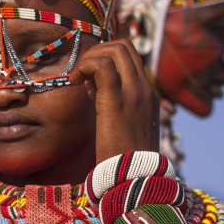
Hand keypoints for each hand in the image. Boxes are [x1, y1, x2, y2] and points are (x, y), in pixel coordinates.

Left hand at [70, 38, 158, 163]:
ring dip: (91, 57)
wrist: (133, 176)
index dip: (107, 58)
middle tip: (82, 72)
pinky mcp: (117, 100)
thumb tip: (90, 82)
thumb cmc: (123, 157)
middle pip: (124, 46)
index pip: (130, 58)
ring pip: (116, 49)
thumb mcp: (119, 124)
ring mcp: (134, 92)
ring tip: (78, 77)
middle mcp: (144, 89)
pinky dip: (86, 66)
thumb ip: (107, 99)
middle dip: (98, 51)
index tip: (90, 77)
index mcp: (147, 95)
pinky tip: (76, 82)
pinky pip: (102, 65)